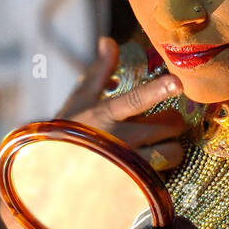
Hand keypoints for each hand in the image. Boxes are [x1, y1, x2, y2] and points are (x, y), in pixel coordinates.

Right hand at [54, 37, 186, 173]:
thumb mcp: (80, 99)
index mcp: (106, 115)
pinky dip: (163, 171)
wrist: (51, 176)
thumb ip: (99, 71)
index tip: (177, 82)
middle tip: (166, 122)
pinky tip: (151, 170)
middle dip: (173, 122)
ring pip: (171, 154)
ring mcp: (127, 167)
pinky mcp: (133, 187)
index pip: (136, 100)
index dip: (158, 90)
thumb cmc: (69, 131)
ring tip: (161, 147)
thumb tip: (108, 41)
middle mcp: (119, 141)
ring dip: (171, 149)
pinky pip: (163, 177)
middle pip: (166, 126)